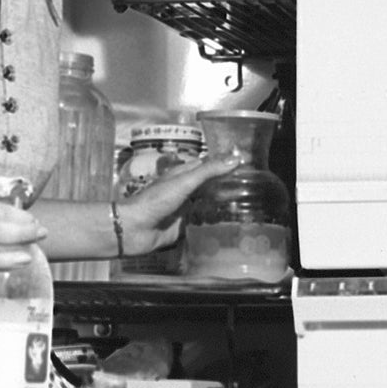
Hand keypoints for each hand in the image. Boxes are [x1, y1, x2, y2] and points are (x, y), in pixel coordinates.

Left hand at [116, 153, 240, 255]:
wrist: (135, 228)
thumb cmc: (156, 201)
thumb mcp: (185, 182)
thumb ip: (209, 171)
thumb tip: (235, 159)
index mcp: (183, 175)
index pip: (207, 165)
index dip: (224, 163)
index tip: (245, 164)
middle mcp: (185, 190)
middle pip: (209, 185)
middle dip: (226, 185)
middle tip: (251, 186)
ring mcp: (184, 209)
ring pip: (208, 203)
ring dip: (222, 204)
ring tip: (246, 204)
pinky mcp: (184, 227)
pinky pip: (202, 223)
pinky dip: (214, 221)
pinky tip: (229, 223)